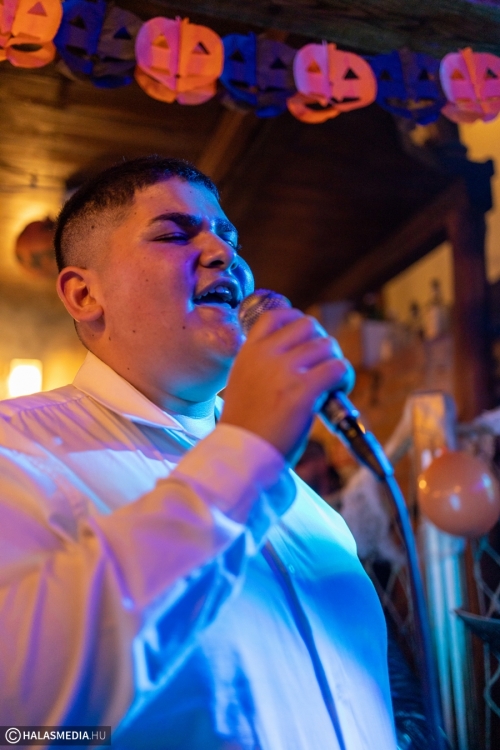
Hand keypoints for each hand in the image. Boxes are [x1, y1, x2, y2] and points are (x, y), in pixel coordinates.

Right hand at [220, 308, 353, 462]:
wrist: (242, 454)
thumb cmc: (247, 426)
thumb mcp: (243, 382)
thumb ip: (263, 364)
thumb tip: (297, 353)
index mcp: (249, 352)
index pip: (276, 315)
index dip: (297, 321)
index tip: (307, 338)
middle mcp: (266, 355)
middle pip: (308, 325)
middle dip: (321, 343)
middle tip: (322, 366)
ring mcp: (284, 371)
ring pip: (327, 345)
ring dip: (335, 362)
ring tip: (332, 384)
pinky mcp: (303, 391)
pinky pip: (338, 368)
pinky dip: (345, 378)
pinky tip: (338, 392)